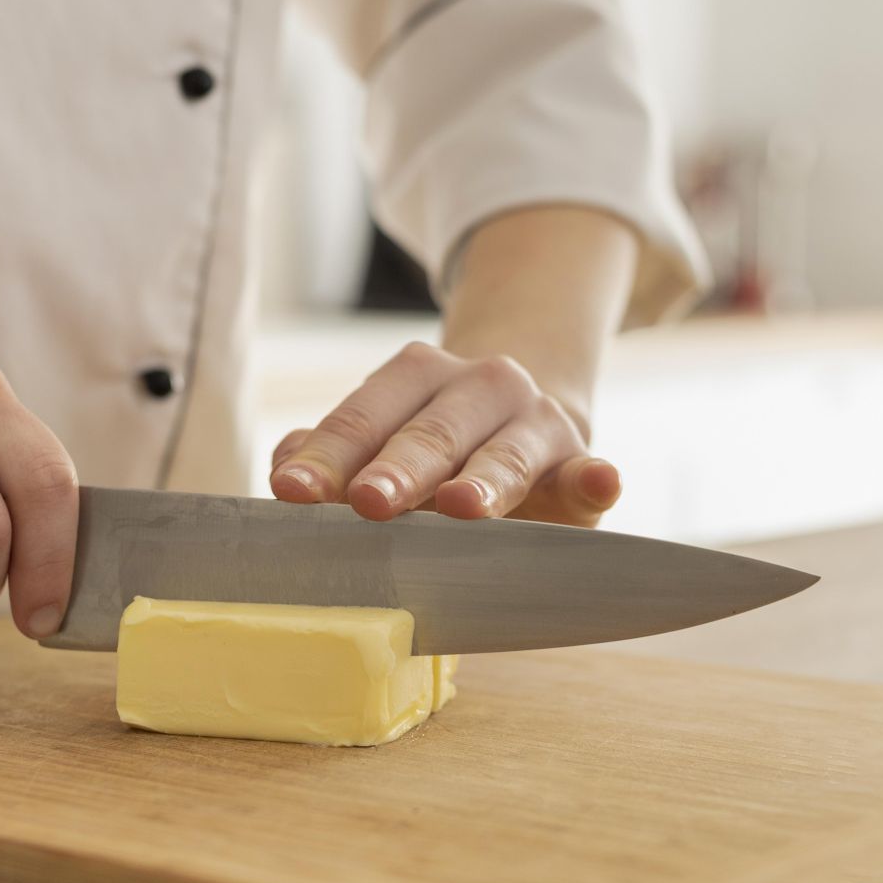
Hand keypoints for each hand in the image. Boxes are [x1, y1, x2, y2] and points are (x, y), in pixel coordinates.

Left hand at [268, 343, 620, 527]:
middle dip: (398, 469)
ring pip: (505, 453)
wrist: (523, 432)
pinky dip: (594, 478)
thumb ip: (328, 457)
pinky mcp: (579, 464)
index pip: (361, 420)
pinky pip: (588, 472)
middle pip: (428, 433)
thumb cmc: (431, 451)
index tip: (291, 493)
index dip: (325, 459)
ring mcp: (534, 421)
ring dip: (484, 480)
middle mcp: (477, 385)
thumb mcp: (380, 444)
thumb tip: (283, 468)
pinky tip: (598, 483)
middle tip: (367, 502)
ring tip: (462, 507)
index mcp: (413, 376)